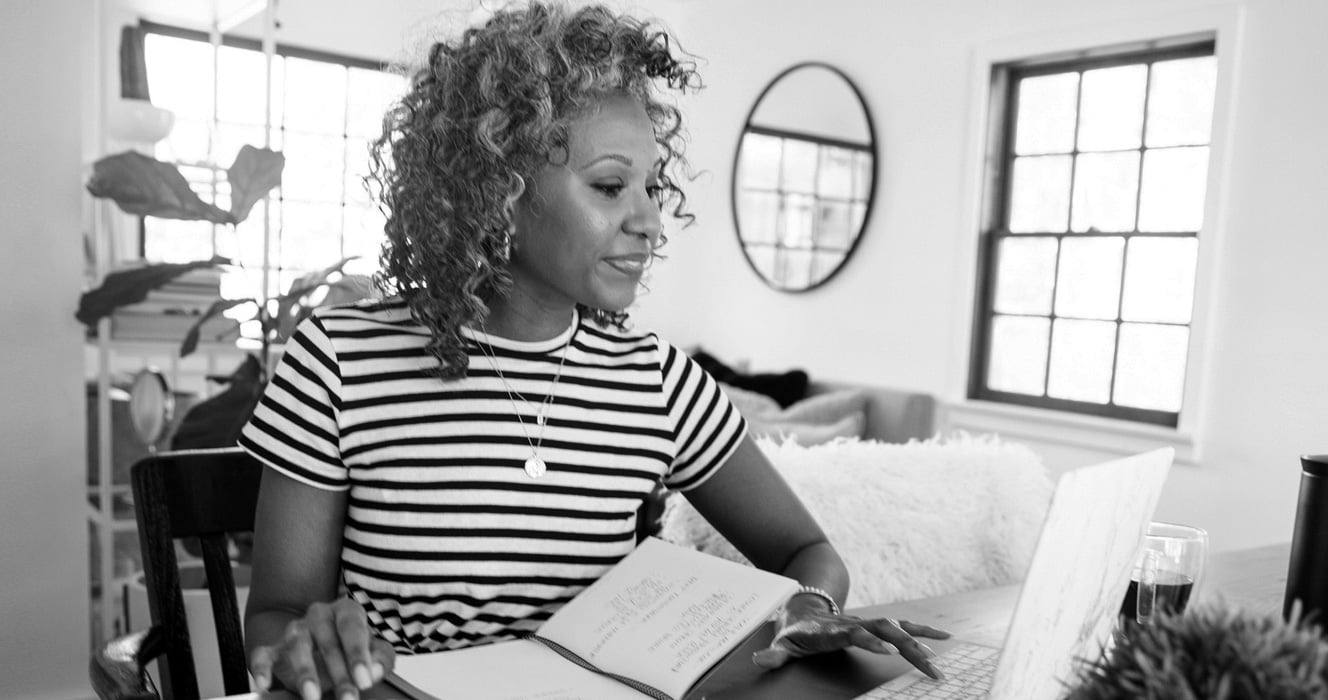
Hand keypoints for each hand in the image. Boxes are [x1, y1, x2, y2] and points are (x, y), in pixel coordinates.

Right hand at [249, 598, 395, 699]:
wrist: (319, 642)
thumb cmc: (349, 646)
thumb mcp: (373, 650)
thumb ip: (380, 658)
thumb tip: (374, 670)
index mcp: (345, 611)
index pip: (352, 627)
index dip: (358, 654)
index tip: (364, 679)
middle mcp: (319, 615)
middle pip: (327, 640)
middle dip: (338, 673)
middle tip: (347, 697)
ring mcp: (295, 630)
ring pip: (297, 645)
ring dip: (305, 672)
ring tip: (313, 695)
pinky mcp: (274, 648)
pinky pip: (263, 654)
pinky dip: (262, 668)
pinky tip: (264, 683)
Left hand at [752, 598, 949, 679]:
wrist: (804, 606)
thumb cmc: (795, 631)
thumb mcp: (781, 642)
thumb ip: (774, 654)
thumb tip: (759, 661)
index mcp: (834, 631)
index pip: (854, 634)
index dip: (870, 641)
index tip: (888, 651)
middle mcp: (855, 624)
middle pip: (885, 631)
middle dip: (908, 646)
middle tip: (929, 665)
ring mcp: (868, 623)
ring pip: (899, 627)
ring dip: (921, 641)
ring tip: (941, 657)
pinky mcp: (877, 626)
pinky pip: (904, 627)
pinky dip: (924, 631)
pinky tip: (944, 638)